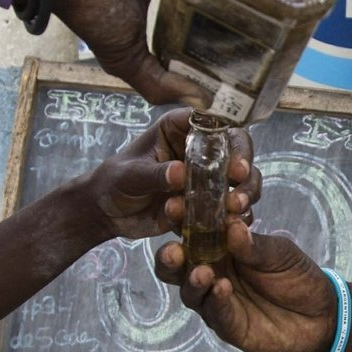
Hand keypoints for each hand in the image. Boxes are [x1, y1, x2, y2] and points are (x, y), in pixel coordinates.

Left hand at [92, 108, 258, 241]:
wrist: (107, 213)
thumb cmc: (115, 181)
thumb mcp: (131, 175)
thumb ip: (156, 173)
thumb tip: (181, 173)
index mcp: (180, 128)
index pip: (215, 123)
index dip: (232, 140)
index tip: (236, 166)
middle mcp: (200, 148)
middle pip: (237, 150)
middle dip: (245, 170)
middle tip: (239, 190)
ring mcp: (207, 175)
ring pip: (240, 179)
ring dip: (245, 194)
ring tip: (235, 210)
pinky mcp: (208, 200)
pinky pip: (229, 206)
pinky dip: (235, 217)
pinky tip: (233, 227)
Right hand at [158, 216, 337, 351]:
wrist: (321, 312)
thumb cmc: (295, 275)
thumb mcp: (279, 253)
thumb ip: (253, 244)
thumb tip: (230, 224)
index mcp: (218, 248)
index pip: (191, 232)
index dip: (180, 221)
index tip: (175, 207)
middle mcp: (210, 273)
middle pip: (176, 266)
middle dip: (169, 258)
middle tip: (174, 250)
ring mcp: (215, 300)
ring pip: (190, 291)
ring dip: (192, 281)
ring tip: (203, 272)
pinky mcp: (227, 325)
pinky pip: (215, 313)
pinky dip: (216, 300)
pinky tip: (222, 288)